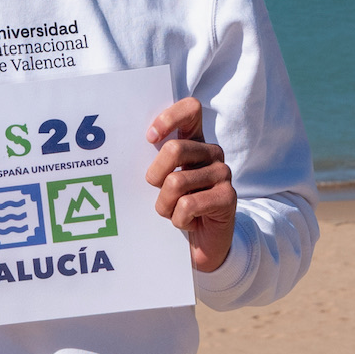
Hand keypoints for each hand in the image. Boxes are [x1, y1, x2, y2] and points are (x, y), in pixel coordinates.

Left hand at [145, 97, 236, 273]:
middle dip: (155, 176)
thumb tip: (126, 148)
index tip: (150, 138)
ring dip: (165, 206)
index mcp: (196, 141)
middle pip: (174, 149)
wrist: (203, 244)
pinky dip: (179, 220)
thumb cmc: (177, 206)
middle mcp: (212, 152)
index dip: (168, 119)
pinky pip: (187, 205)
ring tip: (173, 213)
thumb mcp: (163, 180)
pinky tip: (189, 222)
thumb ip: (155, 161)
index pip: (190, 109)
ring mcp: (223, 173)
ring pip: (176, 182)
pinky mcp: (228, 197)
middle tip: (158, 192)